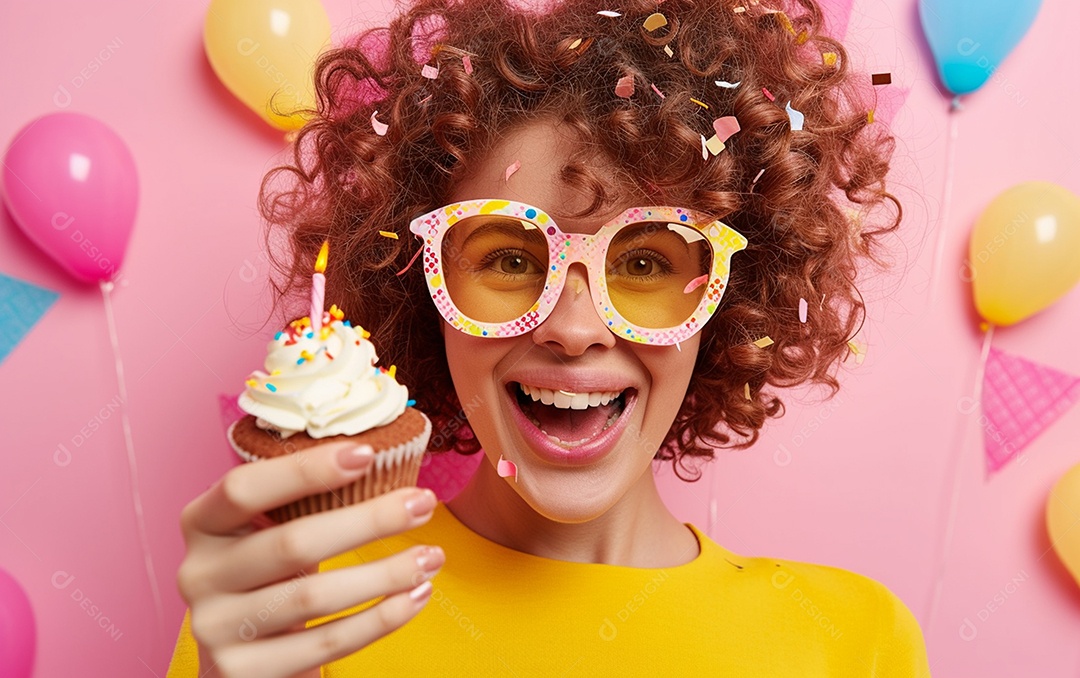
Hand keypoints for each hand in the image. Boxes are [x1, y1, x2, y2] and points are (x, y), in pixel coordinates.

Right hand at [176, 442, 441, 677]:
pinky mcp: (243, 673)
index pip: (244, 488)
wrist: (243, 661)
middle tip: (424, 503)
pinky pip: (325, 644)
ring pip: (314, 598)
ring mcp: (215, 629)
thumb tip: (378, 457)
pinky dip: (380, 619)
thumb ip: (303, 501)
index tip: (368, 454)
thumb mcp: (269, 533)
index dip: (305, 470)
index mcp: (200, 523)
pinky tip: (415, 597)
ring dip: (385, 574)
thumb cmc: (270, 579)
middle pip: (291, 543)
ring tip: (432, 557)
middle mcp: (197, 575)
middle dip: (368, 521)